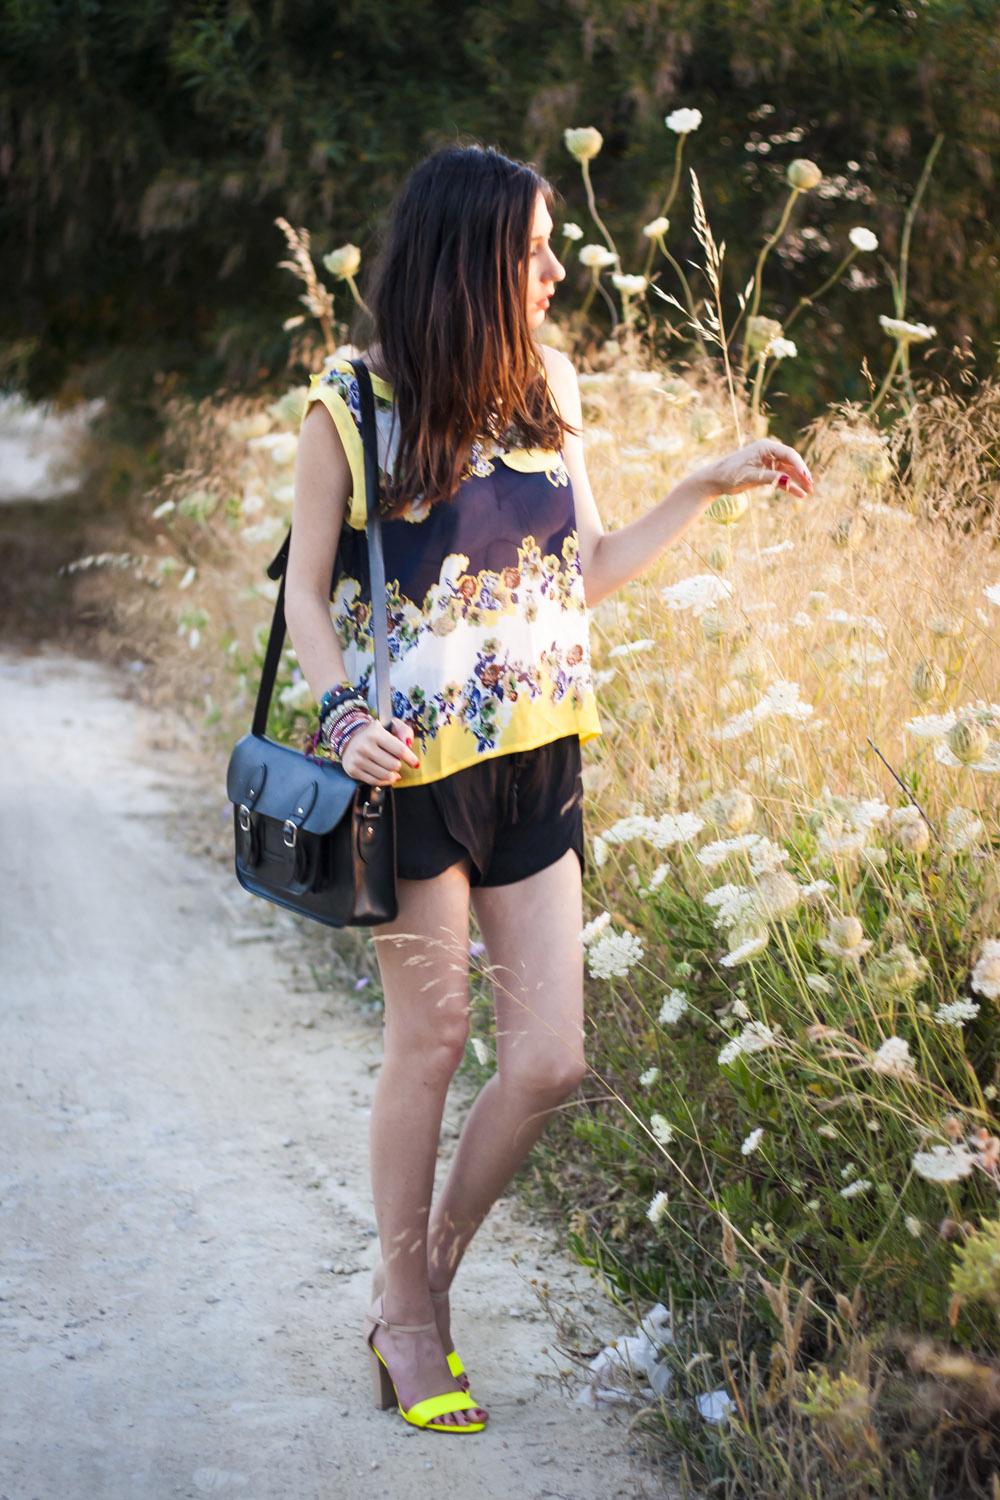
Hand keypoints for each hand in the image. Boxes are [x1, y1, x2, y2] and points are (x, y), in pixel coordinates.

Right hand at [340, 715, 419, 785]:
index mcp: (375, 733)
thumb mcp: (390, 725)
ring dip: (393, 774)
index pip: (399, 750)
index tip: (415, 764)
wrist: (349, 737)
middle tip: (395, 760)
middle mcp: (364, 746)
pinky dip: (384, 781)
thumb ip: (404, 731)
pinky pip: (375, 782)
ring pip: (386, 775)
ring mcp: (357, 759)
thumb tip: (409, 745)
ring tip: (393, 770)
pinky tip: (387, 776)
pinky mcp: (353, 770)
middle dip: (398, 764)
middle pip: (393, 765)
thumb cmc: (375, 732)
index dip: (410, 759)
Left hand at [692, 438, 813, 499]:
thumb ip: (770, 478)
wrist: (715, 480)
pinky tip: (799, 494)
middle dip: (802, 473)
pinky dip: (789, 485)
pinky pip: (781, 477)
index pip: (788, 454)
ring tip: (808, 491)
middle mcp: (769, 451)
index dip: (799, 465)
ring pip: (788, 470)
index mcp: (765, 446)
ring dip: (798, 481)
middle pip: (791, 461)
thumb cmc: (729, 474)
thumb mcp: (750, 476)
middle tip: (811, 485)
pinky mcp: (766, 471)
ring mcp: (768, 461)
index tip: (806, 477)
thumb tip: (788, 481)